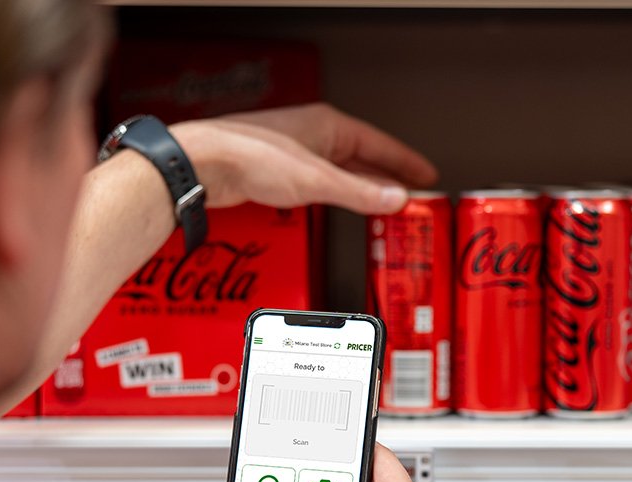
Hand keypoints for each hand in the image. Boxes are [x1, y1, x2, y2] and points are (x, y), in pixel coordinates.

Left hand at [170, 103, 437, 215]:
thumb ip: (359, 193)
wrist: (206, 163)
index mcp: (328, 125)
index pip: (380, 144)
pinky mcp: (277, 169)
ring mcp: (295, 151)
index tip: (426, 175)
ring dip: (362, 187)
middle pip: (363, 157)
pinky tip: (339, 205)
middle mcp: (313, 134)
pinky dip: (338, 193)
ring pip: (341, 170)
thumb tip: (394, 199)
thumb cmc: (251, 156)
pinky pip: (320, 181)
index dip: (406, 162)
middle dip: (387, 177)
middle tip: (409, 195)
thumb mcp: (317, 180)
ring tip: (381, 205)